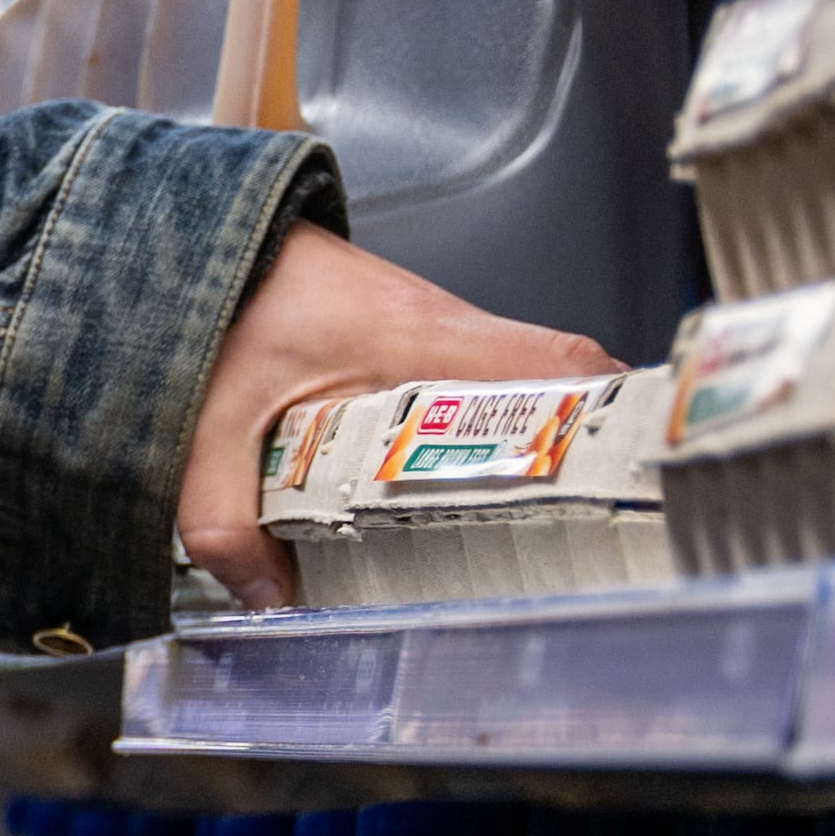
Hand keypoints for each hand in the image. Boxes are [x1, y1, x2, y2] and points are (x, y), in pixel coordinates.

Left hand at [176, 225, 616, 611]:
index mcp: (414, 339)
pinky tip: (483, 480)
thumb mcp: (206, 427)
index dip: (608, 413)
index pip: (552, 363)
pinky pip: (484, 381)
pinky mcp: (418, 338)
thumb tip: (267, 598)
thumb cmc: (217, 304)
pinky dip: (497, 426)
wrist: (198, 237)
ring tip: (563, 513)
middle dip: (591, 445)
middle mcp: (443, 327)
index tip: (636, 468)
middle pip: (562, 379)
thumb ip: (226, 520)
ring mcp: (436, 329)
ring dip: (545, 437)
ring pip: (525, 381)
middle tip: (610, 515)